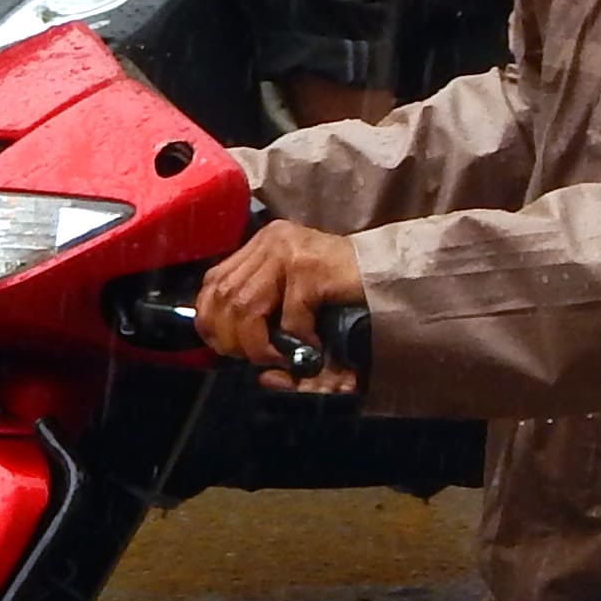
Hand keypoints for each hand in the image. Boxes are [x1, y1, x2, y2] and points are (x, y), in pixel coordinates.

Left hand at [192, 220, 366, 393]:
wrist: (390, 275)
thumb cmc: (343, 292)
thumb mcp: (294, 299)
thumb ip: (264, 315)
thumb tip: (243, 359)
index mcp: (261, 243)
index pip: (213, 281)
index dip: (210, 319)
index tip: (225, 348)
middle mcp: (271, 241)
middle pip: (224, 296)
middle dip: (231, 339)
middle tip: (256, 359)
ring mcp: (291, 251)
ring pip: (246, 307)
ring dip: (257, 346)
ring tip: (279, 359)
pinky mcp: (312, 269)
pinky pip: (289, 318)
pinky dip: (296, 342)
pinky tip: (311, 349)